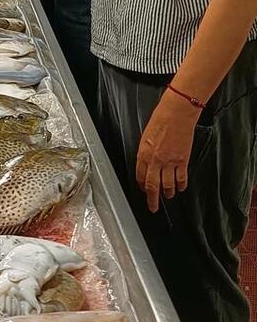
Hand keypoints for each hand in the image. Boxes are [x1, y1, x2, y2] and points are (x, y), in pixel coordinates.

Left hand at [135, 92, 199, 212]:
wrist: (176, 114)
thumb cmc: (160, 120)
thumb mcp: (145, 137)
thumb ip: (145, 152)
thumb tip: (146, 163)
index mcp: (143, 154)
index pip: (139, 176)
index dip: (141, 186)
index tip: (143, 190)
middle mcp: (155, 161)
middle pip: (152, 186)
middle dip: (152, 199)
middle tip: (153, 207)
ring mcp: (170, 162)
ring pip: (167, 185)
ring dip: (168, 193)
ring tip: (168, 196)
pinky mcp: (182, 160)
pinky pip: (181, 178)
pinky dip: (181, 185)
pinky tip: (181, 188)